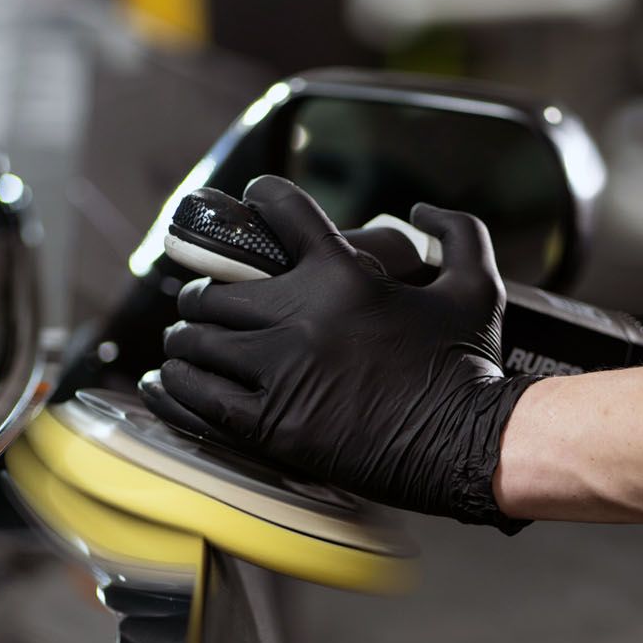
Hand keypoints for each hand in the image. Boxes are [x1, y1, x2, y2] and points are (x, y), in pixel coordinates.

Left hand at [140, 176, 537, 528]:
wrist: (469, 443)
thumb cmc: (473, 366)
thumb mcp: (478, 286)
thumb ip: (456, 233)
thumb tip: (420, 210)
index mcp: (342, 275)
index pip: (280, 210)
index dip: (262, 198)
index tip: (250, 203)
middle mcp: (302, 318)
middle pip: (217, 289)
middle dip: (205, 292)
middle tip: (205, 303)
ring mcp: (282, 373)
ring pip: (199, 341)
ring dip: (188, 338)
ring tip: (186, 343)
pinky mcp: (273, 424)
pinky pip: (199, 398)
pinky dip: (175, 386)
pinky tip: (164, 381)